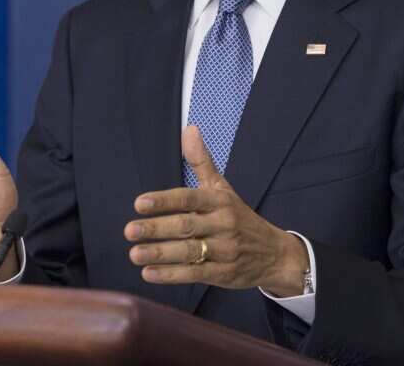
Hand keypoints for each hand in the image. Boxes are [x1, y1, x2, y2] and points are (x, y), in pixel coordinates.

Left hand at [124, 125, 308, 295]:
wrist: (275, 253)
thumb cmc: (240, 217)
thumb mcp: (223, 188)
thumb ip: (202, 161)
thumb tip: (189, 129)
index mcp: (219, 201)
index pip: (189, 198)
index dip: (164, 201)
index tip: (139, 203)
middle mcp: (223, 224)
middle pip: (186, 226)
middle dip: (156, 228)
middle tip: (129, 231)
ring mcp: (225, 250)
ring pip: (189, 252)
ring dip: (160, 253)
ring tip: (134, 254)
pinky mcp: (224, 273)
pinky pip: (195, 274)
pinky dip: (171, 275)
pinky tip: (149, 274)